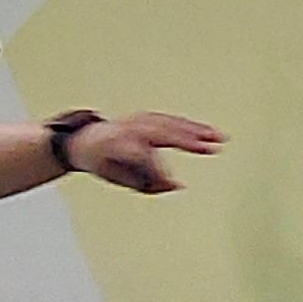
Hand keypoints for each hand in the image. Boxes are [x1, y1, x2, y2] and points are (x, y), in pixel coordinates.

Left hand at [68, 112, 223, 194]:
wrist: (83, 139)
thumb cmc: (101, 162)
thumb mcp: (118, 179)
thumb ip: (147, 184)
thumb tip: (177, 184)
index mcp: (116, 145)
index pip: (141, 155)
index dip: (158, 168)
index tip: (175, 181)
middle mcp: (128, 128)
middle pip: (161, 132)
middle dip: (187, 140)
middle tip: (211, 147)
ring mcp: (138, 119)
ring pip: (170, 123)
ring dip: (196, 129)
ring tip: (219, 138)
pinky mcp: (146, 117)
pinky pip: (170, 119)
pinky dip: (190, 125)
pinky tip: (207, 131)